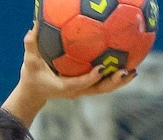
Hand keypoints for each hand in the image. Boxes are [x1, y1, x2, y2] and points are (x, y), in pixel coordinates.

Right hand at [4, 23, 136, 126]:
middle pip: (99, 89)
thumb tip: (35, 23)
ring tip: (134, 71)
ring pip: (105, 88)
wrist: (34, 92)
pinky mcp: (87, 88)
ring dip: (119, 81)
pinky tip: (126, 64)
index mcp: (65, 87)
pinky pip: (103, 83)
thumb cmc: (32, 76)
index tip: (102, 68)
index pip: (81, 83)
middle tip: (126, 71)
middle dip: (113, 82)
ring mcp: (83, 91)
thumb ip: (31, 44)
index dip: (92, 77)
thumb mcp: (29, 61)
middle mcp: (77, 91)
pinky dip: (115, 76)